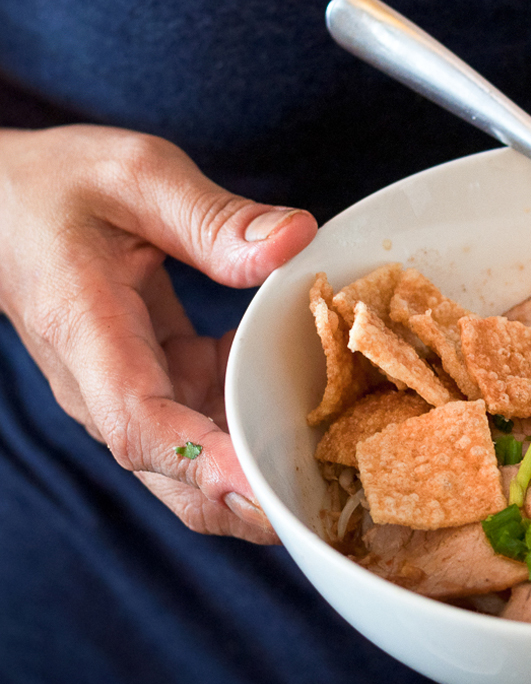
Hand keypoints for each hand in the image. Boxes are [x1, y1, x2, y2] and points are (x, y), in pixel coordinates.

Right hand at [0, 125, 317, 540]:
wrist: (4, 201)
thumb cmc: (58, 185)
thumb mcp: (136, 176)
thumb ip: (214, 218)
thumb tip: (295, 243)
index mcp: (89, 335)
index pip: (140, 426)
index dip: (203, 463)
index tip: (261, 481)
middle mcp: (105, 386)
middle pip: (176, 477)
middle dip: (248, 504)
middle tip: (328, 507)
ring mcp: (131, 394)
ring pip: (197, 467)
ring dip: (262, 473)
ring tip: (344, 472)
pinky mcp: (156, 385)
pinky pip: (211, 426)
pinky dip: (259, 425)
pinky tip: (313, 403)